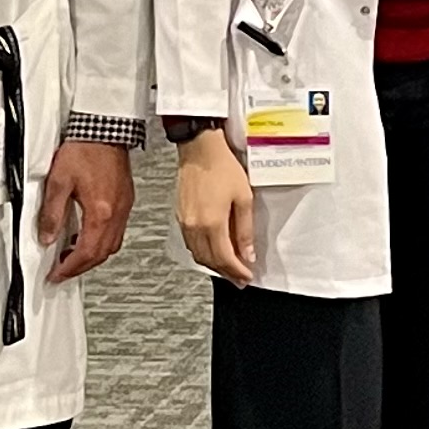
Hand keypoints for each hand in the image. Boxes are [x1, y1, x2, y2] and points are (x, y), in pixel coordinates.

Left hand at [38, 138, 133, 284]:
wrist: (105, 129)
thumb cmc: (86, 149)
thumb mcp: (58, 182)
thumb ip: (51, 213)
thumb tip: (46, 237)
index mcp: (100, 212)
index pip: (86, 252)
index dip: (69, 268)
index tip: (56, 275)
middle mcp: (116, 212)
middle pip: (102, 253)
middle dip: (81, 267)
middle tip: (62, 271)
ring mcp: (124, 207)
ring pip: (112, 244)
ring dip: (92, 255)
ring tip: (72, 256)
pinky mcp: (125, 199)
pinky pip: (116, 230)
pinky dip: (101, 240)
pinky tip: (87, 235)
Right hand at [174, 127, 258, 286]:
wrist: (200, 150)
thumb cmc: (223, 168)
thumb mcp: (244, 198)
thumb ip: (245, 229)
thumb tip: (248, 253)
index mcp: (212, 223)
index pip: (225, 258)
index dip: (237, 271)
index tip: (247, 277)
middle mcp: (194, 226)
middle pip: (209, 260)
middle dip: (226, 272)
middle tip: (239, 279)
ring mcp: (185, 222)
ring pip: (198, 254)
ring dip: (213, 265)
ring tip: (229, 268)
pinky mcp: (180, 216)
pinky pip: (190, 243)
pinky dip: (202, 253)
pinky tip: (213, 251)